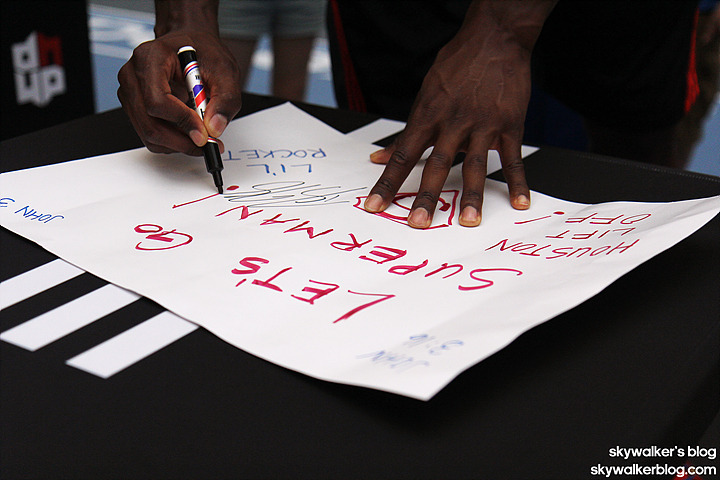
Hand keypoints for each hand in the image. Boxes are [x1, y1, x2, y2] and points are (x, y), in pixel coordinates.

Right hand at [117, 31, 241, 154]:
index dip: (181, 121)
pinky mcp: (134, 105)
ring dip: (176, 143)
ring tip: (200, 137)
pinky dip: (170, 141)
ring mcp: (130, 91)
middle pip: (149, 122)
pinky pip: (148, 133)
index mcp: (151, 57)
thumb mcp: (225, 71)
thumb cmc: (204, 52)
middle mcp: (133, 74)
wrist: (192, 46)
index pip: (157, 99)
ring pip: (148, 132)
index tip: (203, 134)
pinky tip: (187, 132)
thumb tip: (214, 128)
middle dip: (180, 140)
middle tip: (206, 145)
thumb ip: (225, 99)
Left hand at [364, 0, 554, 227]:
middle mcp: (453, 121)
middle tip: (417, 223)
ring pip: (475, 165)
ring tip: (468, 222)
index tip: (375, 206)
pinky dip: (517, 182)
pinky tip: (519, 203)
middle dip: (426, 196)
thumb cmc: (456, 65)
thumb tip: (379, 158)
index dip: (387, 182)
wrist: (495, 38)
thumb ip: (406, 132)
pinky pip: (513, 158)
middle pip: (436, 164)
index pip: (403, 155)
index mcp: (428, 115)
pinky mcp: (510, 124)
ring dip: (471, 196)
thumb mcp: (424, 94)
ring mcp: (483, 123)